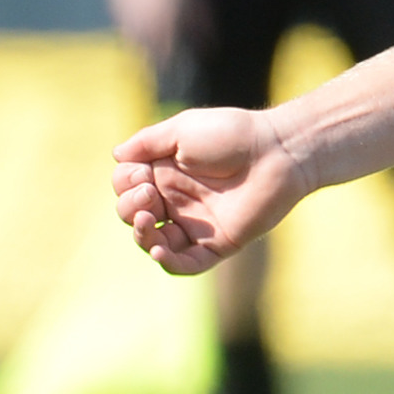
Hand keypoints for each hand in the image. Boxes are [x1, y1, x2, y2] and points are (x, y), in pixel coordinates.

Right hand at [113, 107, 310, 274]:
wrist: (277, 151)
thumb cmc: (233, 134)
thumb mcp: (182, 129)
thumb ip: (147, 142)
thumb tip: (116, 155)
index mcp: (166, 173)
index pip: (127, 188)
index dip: (125, 184)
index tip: (142, 172)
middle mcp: (178, 201)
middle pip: (134, 217)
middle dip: (130, 207)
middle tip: (150, 193)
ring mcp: (197, 224)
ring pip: (155, 243)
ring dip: (142, 236)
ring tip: (149, 220)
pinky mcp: (218, 243)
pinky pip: (187, 264)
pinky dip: (169, 263)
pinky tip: (159, 250)